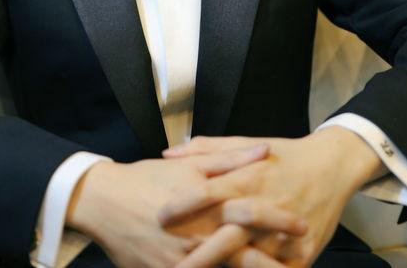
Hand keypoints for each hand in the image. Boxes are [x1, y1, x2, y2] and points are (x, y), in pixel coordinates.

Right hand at [66, 144, 289, 267]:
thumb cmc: (147, 179)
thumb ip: (231, 158)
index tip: (303, 224)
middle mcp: (198, 238)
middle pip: (244, 256)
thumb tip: (265, 150)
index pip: (253, 215)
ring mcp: (182, 263)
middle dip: (273, 260)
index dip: (280, 221)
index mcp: (207, 206)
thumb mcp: (191, 165)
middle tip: (300, 254)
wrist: (103, 202)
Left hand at [160, 129, 385, 266]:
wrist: (331, 167)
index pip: (209, 192)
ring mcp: (285, 235)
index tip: (160, 216)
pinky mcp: (302, 254)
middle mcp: (265, 207)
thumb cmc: (283, 155)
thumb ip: (206, 150)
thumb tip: (169, 152)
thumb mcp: (245, 143)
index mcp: (249, 178)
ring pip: (251, 262)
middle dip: (198, 256)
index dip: (183, 204)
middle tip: (173, 266)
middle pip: (227, 236)